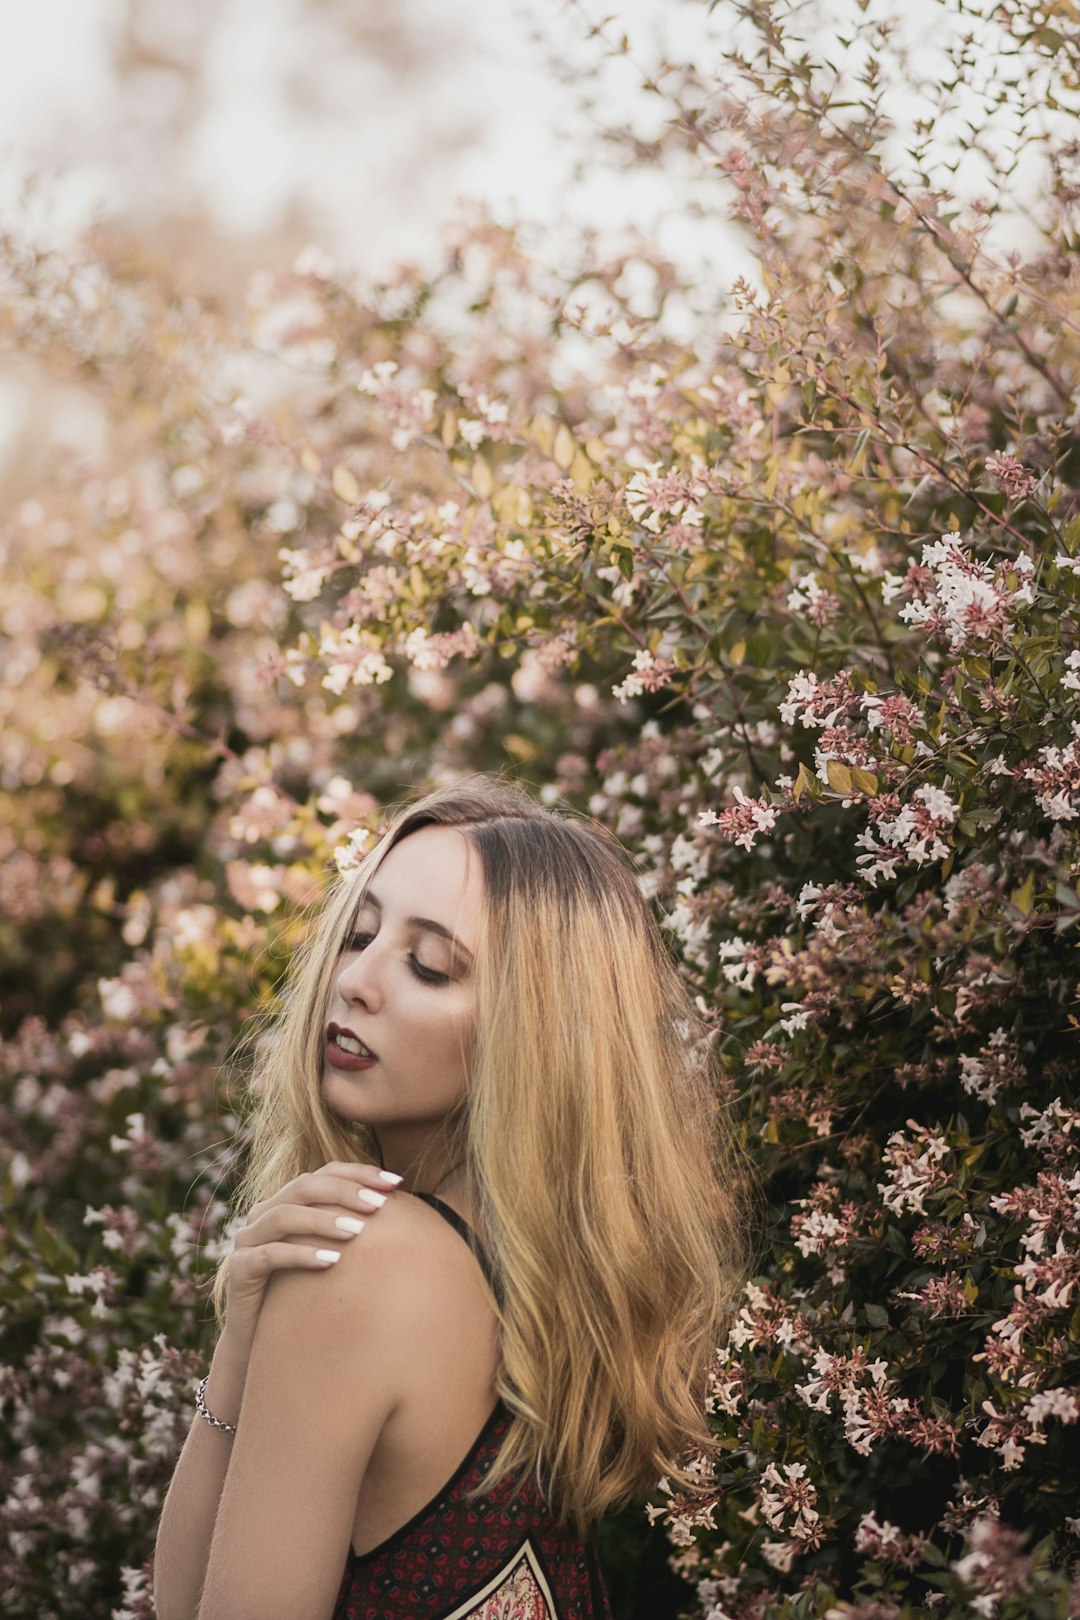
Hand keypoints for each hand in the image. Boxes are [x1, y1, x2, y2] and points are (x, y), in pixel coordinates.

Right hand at [221, 1160, 401, 1345]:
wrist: (261, 1339)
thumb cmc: (304, 1292)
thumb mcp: (330, 1254)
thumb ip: (351, 1228)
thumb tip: (402, 1210)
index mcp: (287, 1202)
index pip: (323, 1173)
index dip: (359, 1172)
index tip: (396, 1181)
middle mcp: (263, 1213)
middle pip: (303, 1186)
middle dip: (345, 1191)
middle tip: (379, 1204)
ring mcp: (247, 1240)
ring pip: (285, 1216)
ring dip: (324, 1220)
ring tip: (358, 1231)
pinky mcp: (239, 1270)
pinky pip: (270, 1255)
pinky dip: (302, 1254)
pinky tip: (332, 1261)